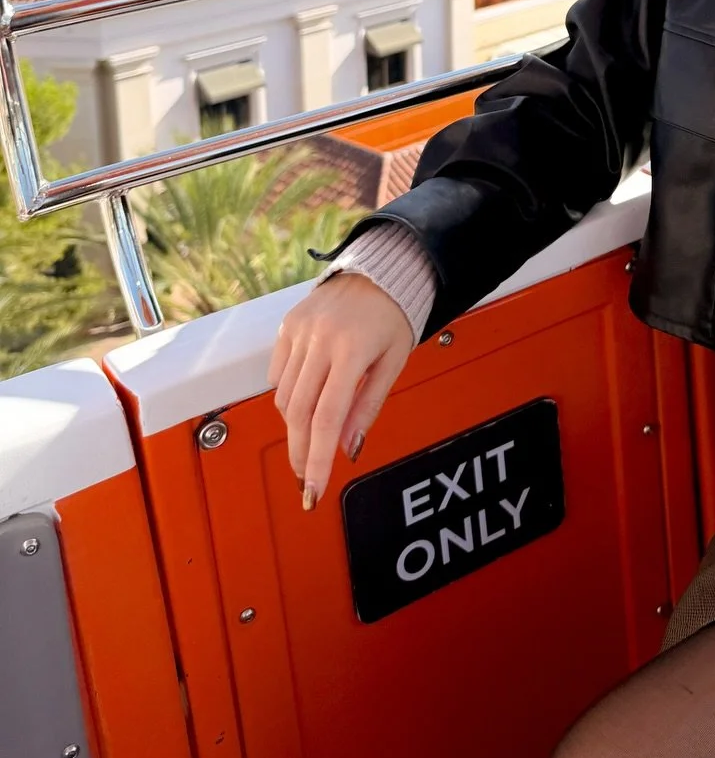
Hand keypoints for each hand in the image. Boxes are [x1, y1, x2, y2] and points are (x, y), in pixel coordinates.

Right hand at [267, 272, 413, 507]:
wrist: (380, 270)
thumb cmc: (394, 314)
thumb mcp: (393, 362)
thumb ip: (369, 406)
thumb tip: (349, 448)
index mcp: (351, 349)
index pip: (327, 418)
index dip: (318, 458)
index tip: (314, 487)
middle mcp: (320, 339)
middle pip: (299, 413)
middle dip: (301, 452)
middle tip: (306, 477)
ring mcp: (299, 331)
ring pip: (284, 397)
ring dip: (295, 426)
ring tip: (311, 439)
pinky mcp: (286, 325)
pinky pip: (277, 374)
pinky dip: (287, 394)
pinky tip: (305, 399)